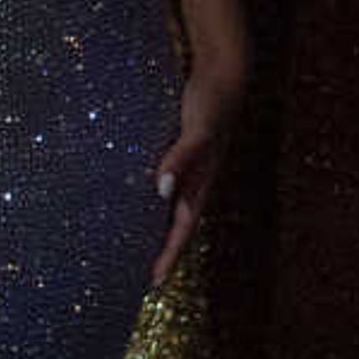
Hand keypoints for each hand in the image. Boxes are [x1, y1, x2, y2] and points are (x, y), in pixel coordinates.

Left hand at [152, 59, 241, 286]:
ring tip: (133, 250)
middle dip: (160, 253)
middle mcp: (194, 182)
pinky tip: (133, 201)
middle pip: (174, 227)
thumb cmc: (212, 102)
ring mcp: (188, 169)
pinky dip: (149, 201)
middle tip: (139, 280)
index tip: (152, 284)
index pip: (181, 231)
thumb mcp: (198, 130)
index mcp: (201, 184)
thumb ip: (182, 157)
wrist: (226, 74)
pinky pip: (163, 186)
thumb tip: (162, 189)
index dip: (168, 258)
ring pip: (168, 209)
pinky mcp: (180, 154)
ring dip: (154, 230)